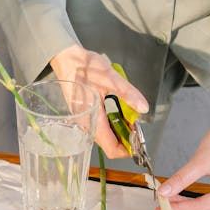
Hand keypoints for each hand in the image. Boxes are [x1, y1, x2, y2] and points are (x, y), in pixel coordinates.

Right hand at [50, 44, 148, 158]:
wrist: (66, 59)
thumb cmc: (84, 68)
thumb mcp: (110, 78)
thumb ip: (128, 94)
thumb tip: (143, 108)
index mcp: (92, 121)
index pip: (111, 149)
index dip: (128, 149)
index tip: (139, 140)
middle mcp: (86, 126)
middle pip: (109, 145)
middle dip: (126, 138)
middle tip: (136, 124)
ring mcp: (83, 122)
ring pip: (105, 137)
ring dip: (119, 130)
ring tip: (129, 116)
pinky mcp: (83, 116)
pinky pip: (100, 128)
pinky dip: (112, 124)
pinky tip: (118, 112)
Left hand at [157, 123, 209, 209]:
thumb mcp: (200, 161)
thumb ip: (181, 179)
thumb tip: (164, 192)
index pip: (200, 208)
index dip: (179, 207)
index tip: (161, 205)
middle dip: (182, 209)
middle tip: (162, 202)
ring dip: (188, 208)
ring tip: (170, 200)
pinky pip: (209, 203)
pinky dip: (195, 202)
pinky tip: (181, 197)